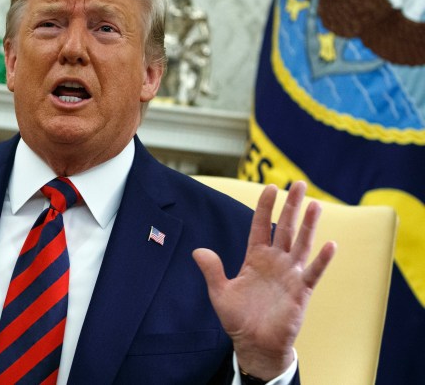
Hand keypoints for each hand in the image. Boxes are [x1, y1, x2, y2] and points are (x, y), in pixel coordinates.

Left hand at [192, 181, 335, 379]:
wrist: (254, 343)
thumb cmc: (238, 318)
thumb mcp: (220, 292)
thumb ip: (212, 270)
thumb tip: (198, 250)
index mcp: (255, 258)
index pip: (260, 226)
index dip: (265, 207)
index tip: (270, 187)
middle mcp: (275, 262)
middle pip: (285, 228)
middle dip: (291, 206)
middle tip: (299, 183)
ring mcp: (290, 275)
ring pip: (301, 244)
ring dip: (308, 225)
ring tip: (315, 204)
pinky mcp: (301, 291)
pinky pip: (313, 272)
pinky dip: (321, 260)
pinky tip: (330, 244)